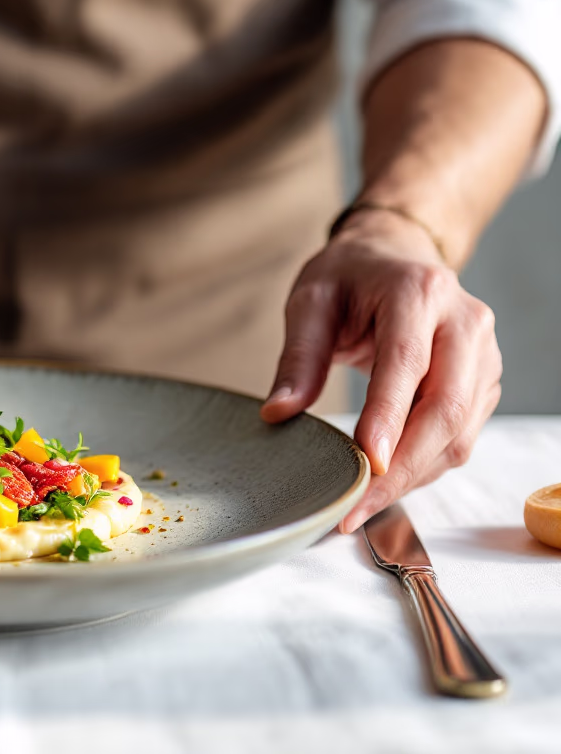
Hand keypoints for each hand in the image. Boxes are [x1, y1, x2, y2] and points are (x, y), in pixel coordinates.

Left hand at [261, 208, 501, 532]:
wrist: (393, 257)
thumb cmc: (348, 279)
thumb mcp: (310, 302)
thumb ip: (298, 358)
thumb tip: (278, 414)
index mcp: (419, 292)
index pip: (407, 362)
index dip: (389, 417)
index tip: (366, 464)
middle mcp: (465, 322)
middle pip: (446, 407)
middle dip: (402, 466)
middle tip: (354, 505)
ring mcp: (483, 355)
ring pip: (459, 432)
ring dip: (413, 476)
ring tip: (361, 504)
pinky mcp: (484, 383)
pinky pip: (461, 437)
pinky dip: (425, 466)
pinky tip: (386, 482)